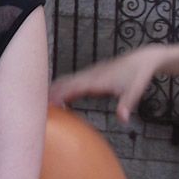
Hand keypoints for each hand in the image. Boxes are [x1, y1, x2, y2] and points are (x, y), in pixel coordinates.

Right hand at [48, 46, 162, 121]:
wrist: (142, 59)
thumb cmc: (138, 75)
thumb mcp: (135, 90)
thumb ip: (127, 104)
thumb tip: (122, 119)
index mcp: (98, 80)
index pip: (75, 87)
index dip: (62, 94)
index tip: (49, 102)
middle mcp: (91, 75)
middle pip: (66, 82)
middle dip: (52, 91)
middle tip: (35, 103)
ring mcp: (90, 73)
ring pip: (68, 80)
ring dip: (54, 88)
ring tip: (39, 99)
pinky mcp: (91, 74)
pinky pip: (72, 80)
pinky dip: (62, 85)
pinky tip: (56, 92)